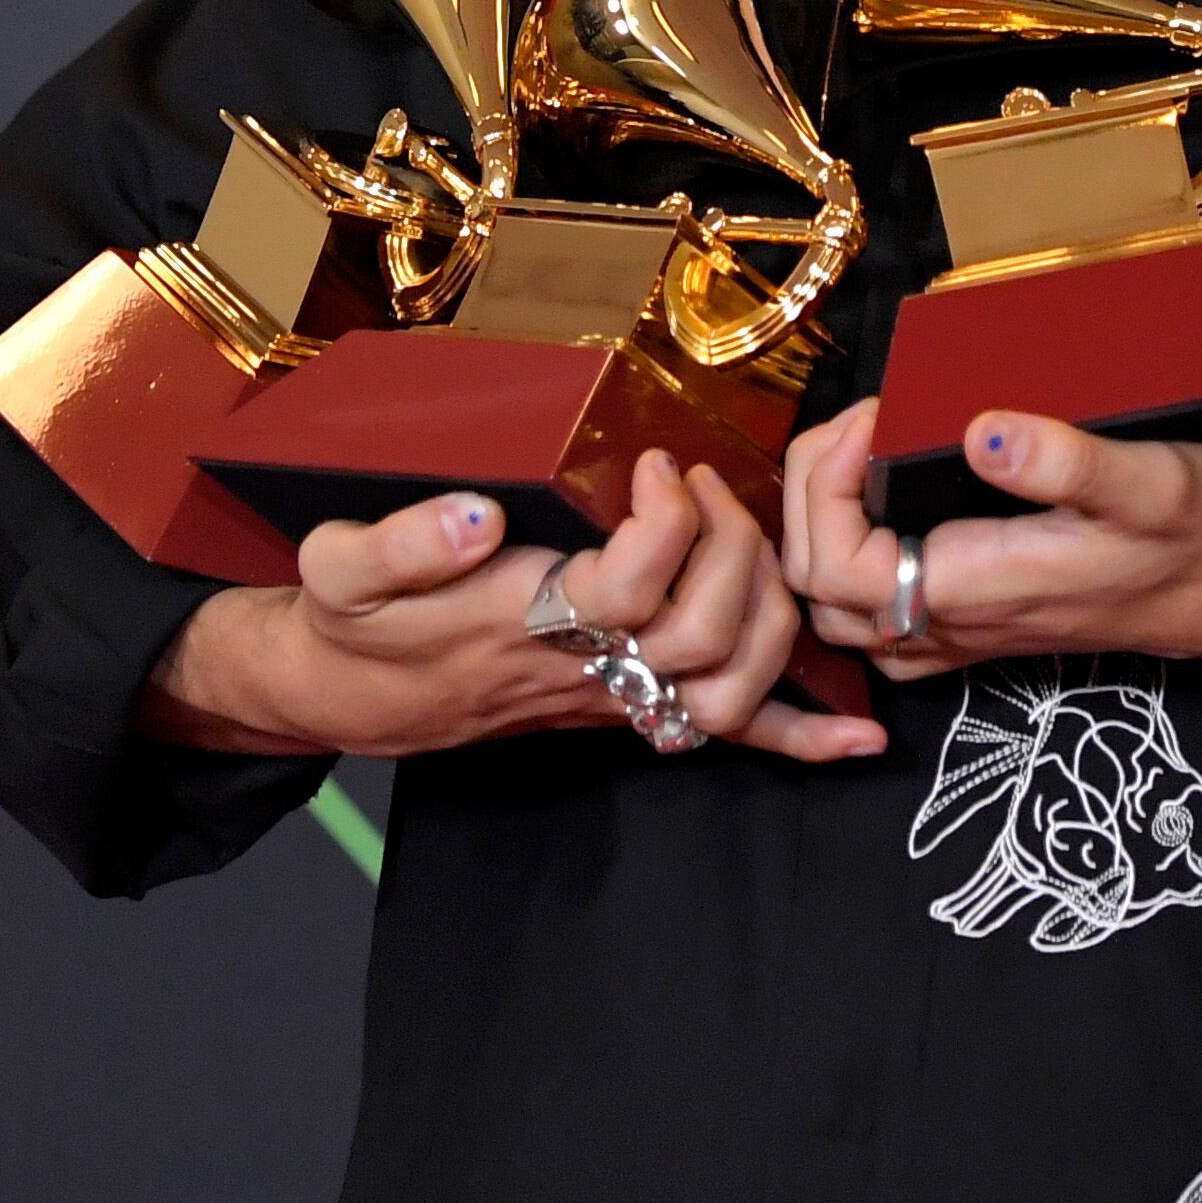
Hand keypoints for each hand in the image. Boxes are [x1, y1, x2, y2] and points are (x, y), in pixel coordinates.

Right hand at [146, 450, 881, 763]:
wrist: (356, 694)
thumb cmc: (360, 622)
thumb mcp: (344, 567)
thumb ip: (402, 541)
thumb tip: (476, 515)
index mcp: (523, 623)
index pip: (629, 586)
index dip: (664, 522)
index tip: (655, 464)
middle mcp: (583, 670)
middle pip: (704, 634)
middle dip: (731, 547)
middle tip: (703, 482)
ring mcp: (615, 698)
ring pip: (732, 686)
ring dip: (772, 611)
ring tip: (751, 536)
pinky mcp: (631, 708)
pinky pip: (726, 737)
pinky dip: (799, 738)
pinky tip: (858, 733)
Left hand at [783, 402, 1201, 678]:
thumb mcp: (1154, 484)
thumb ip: (1068, 463)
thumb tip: (981, 434)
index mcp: (982, 586)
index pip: (836, 568)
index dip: (825, 486)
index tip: (873, 416)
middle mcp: (965, 622)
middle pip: (819, 595)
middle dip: (809, 500)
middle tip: (858, 425)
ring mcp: (975, 631)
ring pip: (846, 615)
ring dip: (826, 533)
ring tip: (862, 455)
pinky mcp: (993, 622)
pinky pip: (888, 619)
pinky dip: (860, 565)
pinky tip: (888, 507)